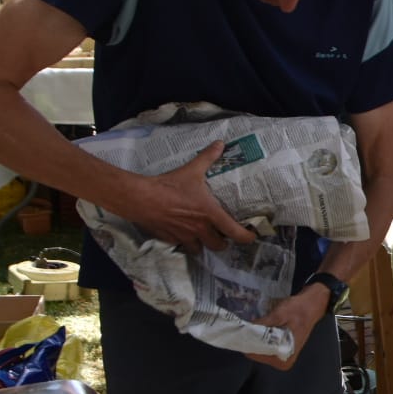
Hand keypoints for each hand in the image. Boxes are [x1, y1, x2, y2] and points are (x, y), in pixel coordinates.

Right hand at [125, 142, 255, 253]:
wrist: (141, 198)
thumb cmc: (170, 185)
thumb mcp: (192, 170)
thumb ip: (207, 158)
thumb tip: (220, 144)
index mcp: (210, 214)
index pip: (234, 232)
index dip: (246, 238)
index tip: (251, 237)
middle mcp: (199, 229)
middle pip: (218, 246)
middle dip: (223, 242)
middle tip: (223, 234)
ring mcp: (184, 236)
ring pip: (200, 250)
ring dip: (204, 245)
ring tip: (204, 237)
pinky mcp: (169, 238)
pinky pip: (181, 245)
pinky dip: (184, 242)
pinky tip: (182, 233)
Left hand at [246, 284, 329, 369]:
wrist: (313, 304)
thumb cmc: (299, 310)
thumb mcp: (278, 315)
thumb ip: (261, 324)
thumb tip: (243, 329)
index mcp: (283, 358)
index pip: (254, 354)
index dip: (247, 341)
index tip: (243, 329)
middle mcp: (282, 362)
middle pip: (255, 352)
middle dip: (252, 339)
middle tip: (251, 325)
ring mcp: (281, 356)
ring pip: (258, 348)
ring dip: (256, 337)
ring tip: (258, 324)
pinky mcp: (281, 349)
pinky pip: (264, 345)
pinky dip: (261, 336)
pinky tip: (264, 326)